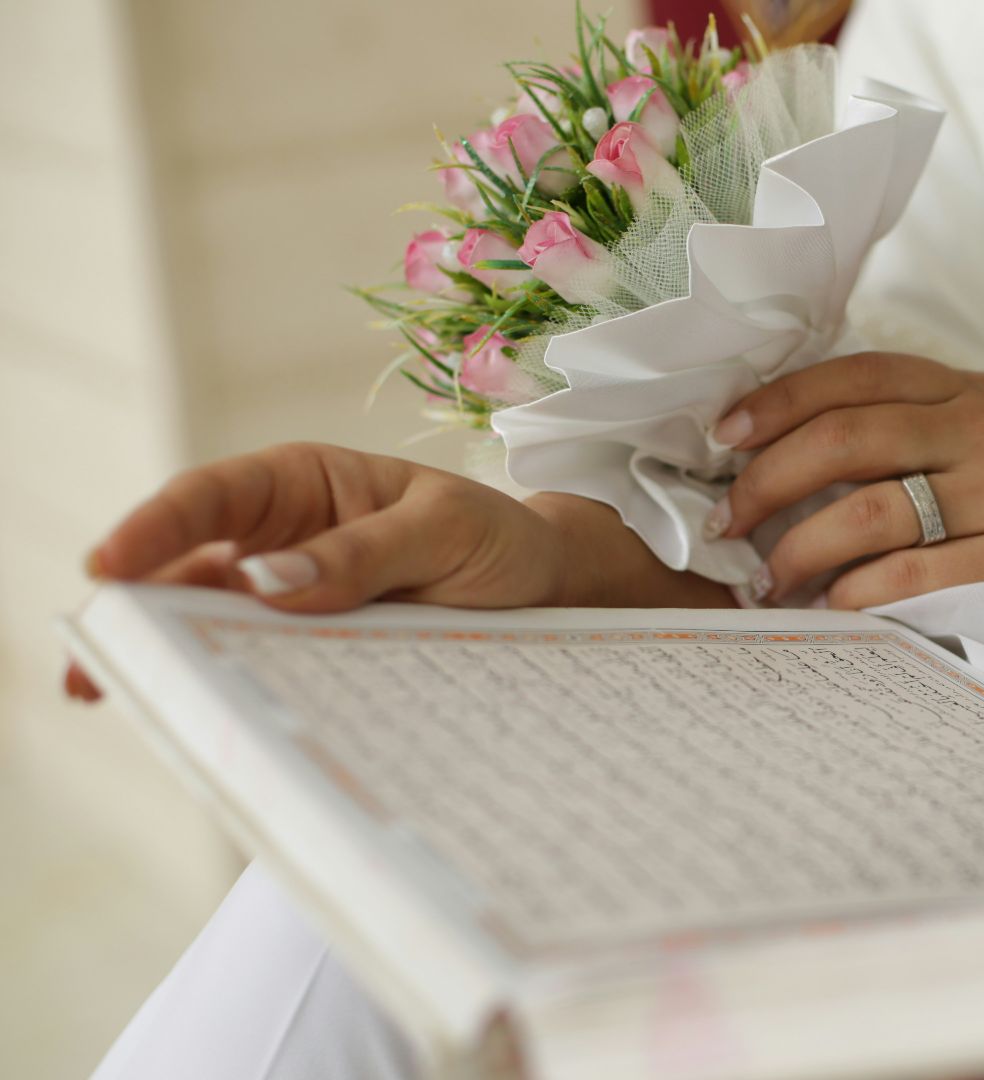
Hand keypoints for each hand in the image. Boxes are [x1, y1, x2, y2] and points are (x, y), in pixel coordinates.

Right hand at [68, 442, 728, 699]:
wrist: (553, 591)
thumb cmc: (501, 541)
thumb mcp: (449, 530)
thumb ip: (367, 552)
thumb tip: (269, 581)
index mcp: (306, 482)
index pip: (213, 497)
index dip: (154, 528)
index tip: (110, 566)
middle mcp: (282, 537)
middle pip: (187, 565)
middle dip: (135, 604)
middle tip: (97, 656)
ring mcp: (291, 598)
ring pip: (206, 622)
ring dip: (163, 656)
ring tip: (115, 696)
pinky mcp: (315, 650)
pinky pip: (256, 665)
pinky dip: (222, 687)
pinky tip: (192, 716)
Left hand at [705, 352, 983, 607]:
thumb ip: (932, 422)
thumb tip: (814, 446)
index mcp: (978, 390)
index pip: (858, 375)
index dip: (779, 399)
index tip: (724, 434)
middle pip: (846, 439)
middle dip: (767, 480)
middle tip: (728, 520)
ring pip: (867, 514)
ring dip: (799, 553)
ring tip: (770, 580)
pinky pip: (911, 581)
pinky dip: (855, 598)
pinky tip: (830, 611)